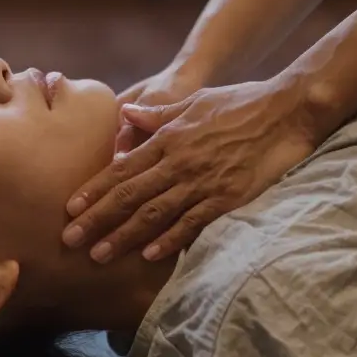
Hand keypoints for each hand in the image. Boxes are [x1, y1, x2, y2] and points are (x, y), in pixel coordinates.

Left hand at [63, 75, 324, 263]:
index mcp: (168, 137)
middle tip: (70, 239)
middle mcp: (179, 161)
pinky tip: (149, 255)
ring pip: (154, 213)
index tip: (71, 208)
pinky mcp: (227, 197)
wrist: (286, 110)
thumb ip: (158, 112)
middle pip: (130, 195)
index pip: (122, 169)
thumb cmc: (240, 102)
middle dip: (98, 219)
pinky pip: (192, 223)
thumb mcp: (193, 100)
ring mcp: (203, 181)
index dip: (95, 190)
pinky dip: (170, 240)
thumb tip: (127, 115)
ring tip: (99, 254)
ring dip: (124, 235)